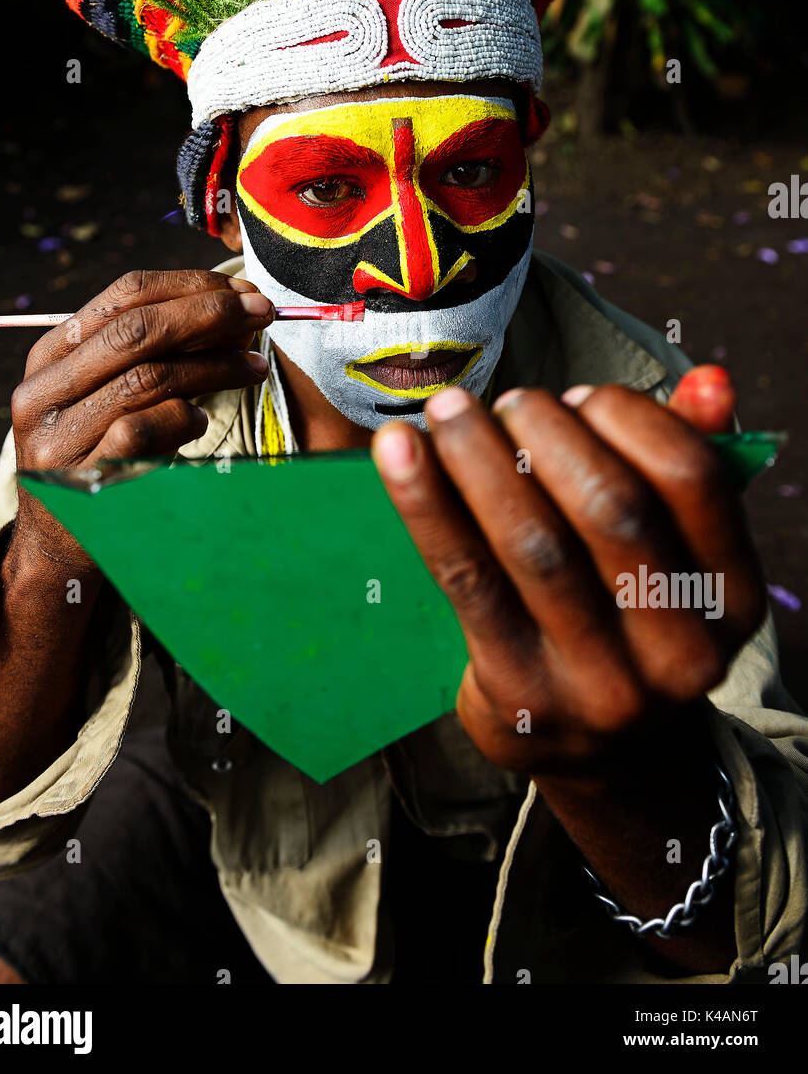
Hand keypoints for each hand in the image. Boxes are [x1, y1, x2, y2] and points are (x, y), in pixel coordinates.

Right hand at [9, 268, 272, 570]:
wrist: (58, 544)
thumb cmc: (99, 454)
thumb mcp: (110, 395)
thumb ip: (154, 354)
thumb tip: (235, 310)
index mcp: (52, 354)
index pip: (125, 295)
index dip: (191, 286)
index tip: (244, 292)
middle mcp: (44, 389)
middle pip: (137, 331)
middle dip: (210, 315)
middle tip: (263, 314)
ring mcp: (58, 435)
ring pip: (147, 378)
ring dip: (214, 366)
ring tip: (254, 366)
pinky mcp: (80, 476)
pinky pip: (143, 431)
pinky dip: (184, 420)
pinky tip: (202, 421)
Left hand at [372, 371, 765, 776]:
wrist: (604, 753)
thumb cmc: (632, 616)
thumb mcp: (677, 553)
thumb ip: (691, 464)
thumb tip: (708, 380)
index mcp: (733, 598)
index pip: (692, 478)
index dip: (630, 418)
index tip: (581, 397)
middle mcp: (680, 652)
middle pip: (612, 509)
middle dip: (550, 434)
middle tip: (511, 402)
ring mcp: (600, 683)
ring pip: (533, 544)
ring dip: (480, 457)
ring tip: (449, 410)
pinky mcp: (519, 694)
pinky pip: (466, 579)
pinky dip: (427, 503)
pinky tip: (399, 451)